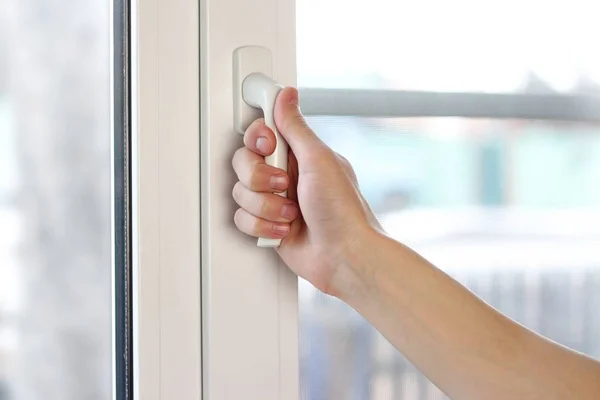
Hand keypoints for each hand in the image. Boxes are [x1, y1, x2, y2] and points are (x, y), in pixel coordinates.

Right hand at [232, 87, 381, 295]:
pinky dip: (263, 225)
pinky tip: (285, 228)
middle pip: (243, 162)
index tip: (268, 145)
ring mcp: (275, 201)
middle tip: (284, 184)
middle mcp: (285, 175)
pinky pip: (242, 218)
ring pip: (240, 192)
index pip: (261, 134)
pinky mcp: (267, 224)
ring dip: (266, 206)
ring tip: (291, 213)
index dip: (258, 138)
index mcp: (299, 154)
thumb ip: (295, 127)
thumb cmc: (342, 211)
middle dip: (260, 177)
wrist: (344, 256)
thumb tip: (286, 95)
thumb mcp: (319, 160)